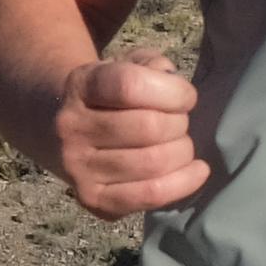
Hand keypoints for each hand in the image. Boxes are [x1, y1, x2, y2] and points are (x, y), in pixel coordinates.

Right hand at [48, 47, 209, 215]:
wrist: (67, 135)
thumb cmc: (111, 97)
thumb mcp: (125, 65)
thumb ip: (151, 65)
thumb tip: (173, 84)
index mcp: (79, 85)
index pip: (130, 84)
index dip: (172, 91)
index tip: (186, 97)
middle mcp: (71, 127)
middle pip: (148, 127)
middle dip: (179, 124)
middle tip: (179, 123)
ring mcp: (78, 167)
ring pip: (153, 162)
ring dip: (182, 152)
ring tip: (180, 145)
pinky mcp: (93, 199)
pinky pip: (150, 195)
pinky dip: (183, 182)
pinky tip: (197, 170)